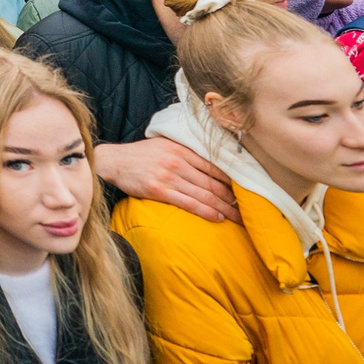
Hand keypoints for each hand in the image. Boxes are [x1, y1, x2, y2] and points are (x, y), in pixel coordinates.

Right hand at [95, 138, 237, 222]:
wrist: (113, 161)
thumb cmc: (140, 155)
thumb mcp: (164, 145)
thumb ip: (185, 152)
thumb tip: (209, 162)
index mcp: (181, 149)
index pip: (215, 166)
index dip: (233, 180)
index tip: (246, 191)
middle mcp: (178, 162)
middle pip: (213, 182)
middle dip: (233, 198)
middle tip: (249, 209)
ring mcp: (169, 176)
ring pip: (204, 194)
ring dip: (225, 208)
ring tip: (239, 218)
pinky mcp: (159, 190)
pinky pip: (188, 203)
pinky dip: (206, 211)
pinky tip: (218, 218)